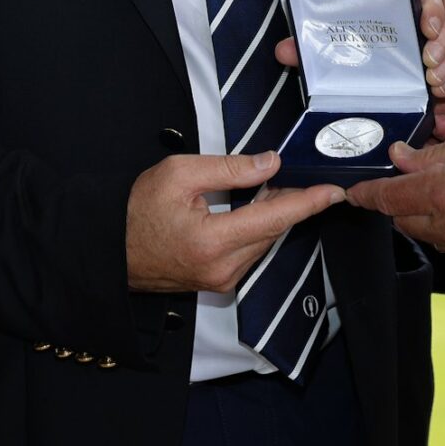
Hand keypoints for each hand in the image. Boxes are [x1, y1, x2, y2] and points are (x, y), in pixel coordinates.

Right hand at [125, 151, 343, 293]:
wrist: (109, 251)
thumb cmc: (136, 209)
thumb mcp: (179, 173)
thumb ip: (230, 168)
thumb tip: (271, 164)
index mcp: (213, 241)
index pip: (273, 217)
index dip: (307, 202)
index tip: (334, 191)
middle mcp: (223, 268)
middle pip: (273, 230)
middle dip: (291, 201)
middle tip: (300, 172)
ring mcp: (222, 279)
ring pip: (265, 241)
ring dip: (274, 214)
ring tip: (274, 184)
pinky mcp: (218, 282)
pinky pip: (251, 251)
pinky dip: (258, 228)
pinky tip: (256, 207)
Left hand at [272, 0, 444, 97]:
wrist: (385, 60)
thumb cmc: (360, 45)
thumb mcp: (339, 44)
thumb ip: (315, 47)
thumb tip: (284, 51)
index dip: (433, 6)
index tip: (426, 27)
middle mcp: (435, 9)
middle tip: (429, 64)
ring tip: (434, 82)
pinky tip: (440, 91)